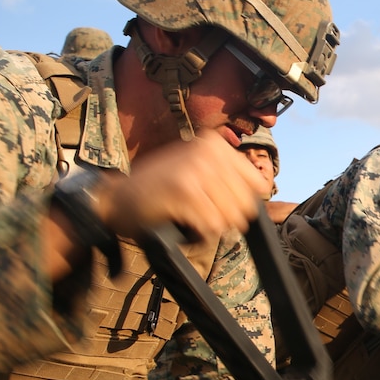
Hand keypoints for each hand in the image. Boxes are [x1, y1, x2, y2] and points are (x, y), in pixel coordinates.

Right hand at [103, 130, 271, 241]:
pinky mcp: (185, 191)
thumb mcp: (197, 170)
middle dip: (225, 218)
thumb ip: (228, 177)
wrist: (115, 199)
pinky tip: (181, 223)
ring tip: (188, 215)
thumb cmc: (158, 190)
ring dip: (210, 227)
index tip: (218, 205)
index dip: (242, 204)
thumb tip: (264, 194)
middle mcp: (209, 152)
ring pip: (230, 218)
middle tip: (198, 212)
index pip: (257, 185)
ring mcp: (197, 170)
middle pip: (246, 205)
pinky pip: (212, 227)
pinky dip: (199, 235)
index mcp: (215, 144)